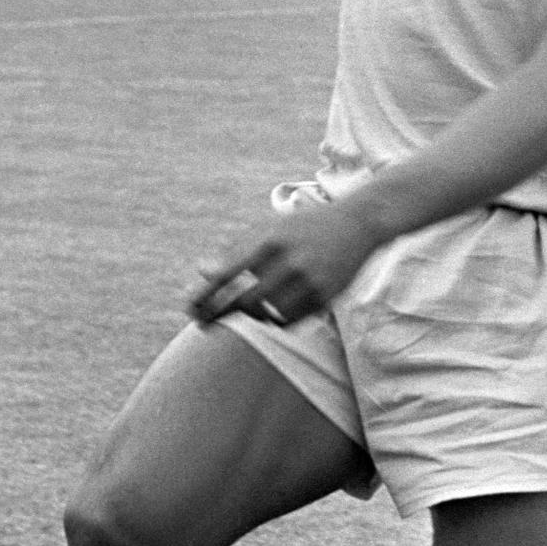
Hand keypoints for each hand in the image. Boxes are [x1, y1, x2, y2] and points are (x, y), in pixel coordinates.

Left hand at [188, 204, 385, 325]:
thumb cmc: (303, 227)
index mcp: (269, 238)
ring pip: (266, 315)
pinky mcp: (325, 296)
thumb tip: (200, 271)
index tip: (189, 309)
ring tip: (244, 309)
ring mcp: (310, 280)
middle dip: (220, 314)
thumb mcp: (269, 228)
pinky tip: (271, 310)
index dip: (205, 295)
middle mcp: (289, 259)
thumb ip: (234, 249)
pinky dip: (274, 319)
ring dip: (250, 316)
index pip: (227, 273)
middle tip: (203, 322)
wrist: (357, 223)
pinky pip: (289, 320)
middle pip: (244, 301)